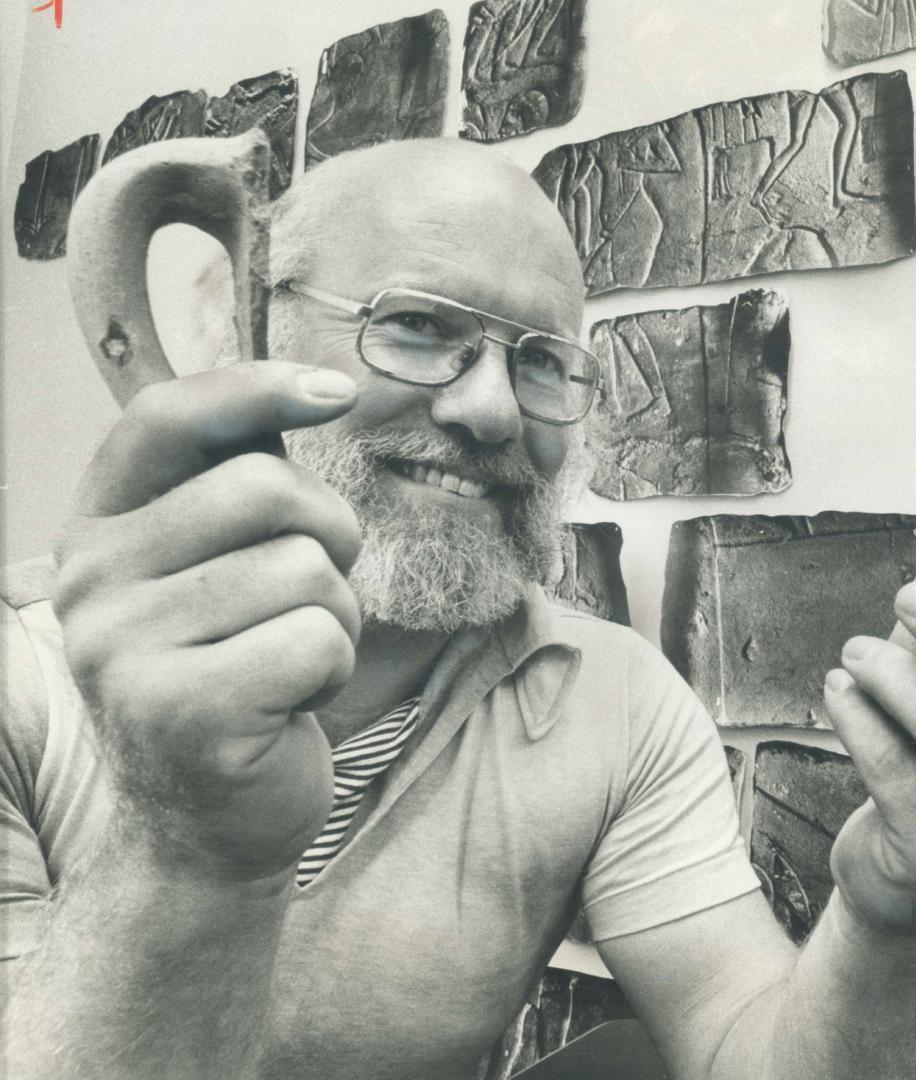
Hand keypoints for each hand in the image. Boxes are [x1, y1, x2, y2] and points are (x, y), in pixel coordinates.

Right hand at [53, 362, 363, 880]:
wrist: (211, 822)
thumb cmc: (241, 672)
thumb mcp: (223, 570)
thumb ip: (241, 486)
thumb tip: (315, 391)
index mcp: (99, 528)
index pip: (168, 418)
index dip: (258, 388)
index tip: (341, 392)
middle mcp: (90, 579)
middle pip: (265, 488)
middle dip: (329, 537)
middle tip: (311, 596)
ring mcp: (124, 648)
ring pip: (304, 568)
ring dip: (337, 616)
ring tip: (292, 660)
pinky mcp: (180, 710)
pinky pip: (319, 637)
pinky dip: (335, 669)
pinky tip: (292, 704)